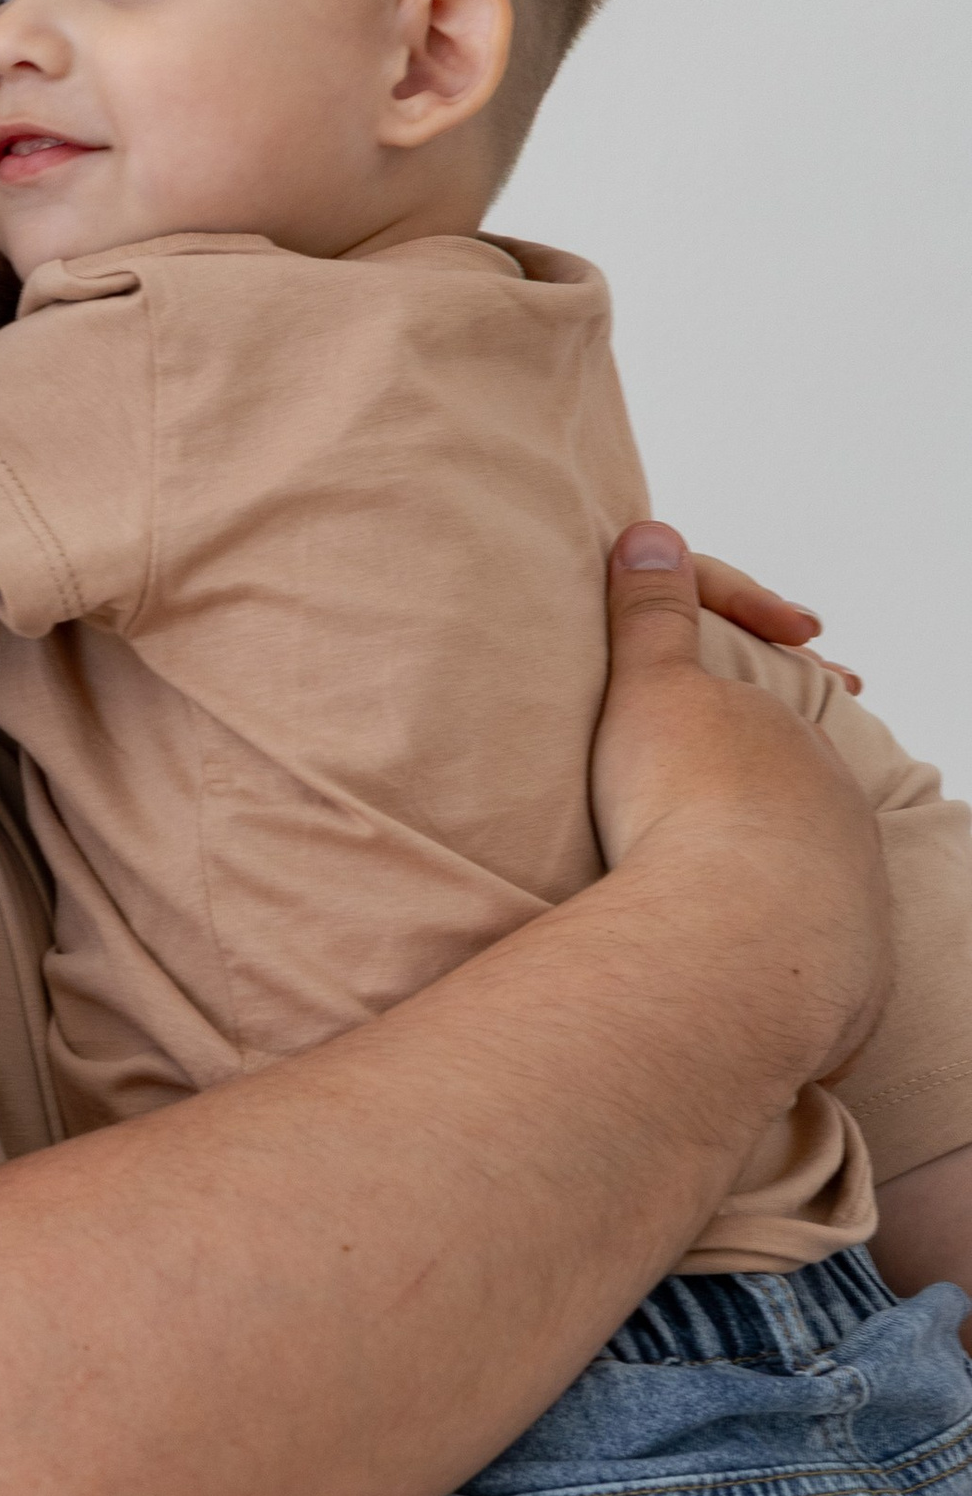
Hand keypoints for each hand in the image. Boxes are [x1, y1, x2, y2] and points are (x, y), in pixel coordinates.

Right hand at [590, 524, 888, 1074]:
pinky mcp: (843, 963)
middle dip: (754, 774)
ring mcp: (845, 883)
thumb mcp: (651, 689)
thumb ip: (654, 613)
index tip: (777, 645)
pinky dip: (770, 925)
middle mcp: (833, 802)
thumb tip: (651, 531)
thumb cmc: (685, 812)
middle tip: (700, 784)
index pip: (770, 693)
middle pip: (792, 775)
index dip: (750, 688)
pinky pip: (804, 930)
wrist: (738, 947)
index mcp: (790, 733)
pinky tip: (729, 942)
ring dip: (764, 853)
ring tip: (705, 871)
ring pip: (806, 853)